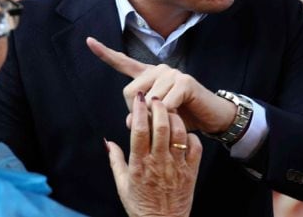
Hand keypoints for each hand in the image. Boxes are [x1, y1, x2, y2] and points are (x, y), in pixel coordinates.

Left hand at [86, 37, 235, 134]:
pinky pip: (165, 105)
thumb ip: (141, 116)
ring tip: (172, 118)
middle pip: (129, 92)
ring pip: (147, 101)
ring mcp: (172, 73)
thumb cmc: (182, 116)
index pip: (123, 62)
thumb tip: (130, 121)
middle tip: (155, 118)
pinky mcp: (185, 82)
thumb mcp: (156, 118)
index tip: (88, 41)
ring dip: (156, 118)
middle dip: (137, 112)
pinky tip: (179, 115)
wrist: (211, 116)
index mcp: (148, 74)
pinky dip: (169, 117)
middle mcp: (158, 69)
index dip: (105, 53)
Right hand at [106, 93, 201, 216]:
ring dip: (174, 117)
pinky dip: (190, 135)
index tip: (139, 98)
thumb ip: (115, 160)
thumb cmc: (140, 205)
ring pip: (179, 134)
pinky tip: (183, 132)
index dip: (139, 111)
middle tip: (156, 96)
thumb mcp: (122, 184)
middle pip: (161, 127)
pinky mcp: (191, 172)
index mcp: (139, 164)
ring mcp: (176, 167)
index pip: (139, 130)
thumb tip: (107, 141)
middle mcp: (158, 163)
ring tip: (170, 110)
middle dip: (158, 107)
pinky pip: (195, 147)